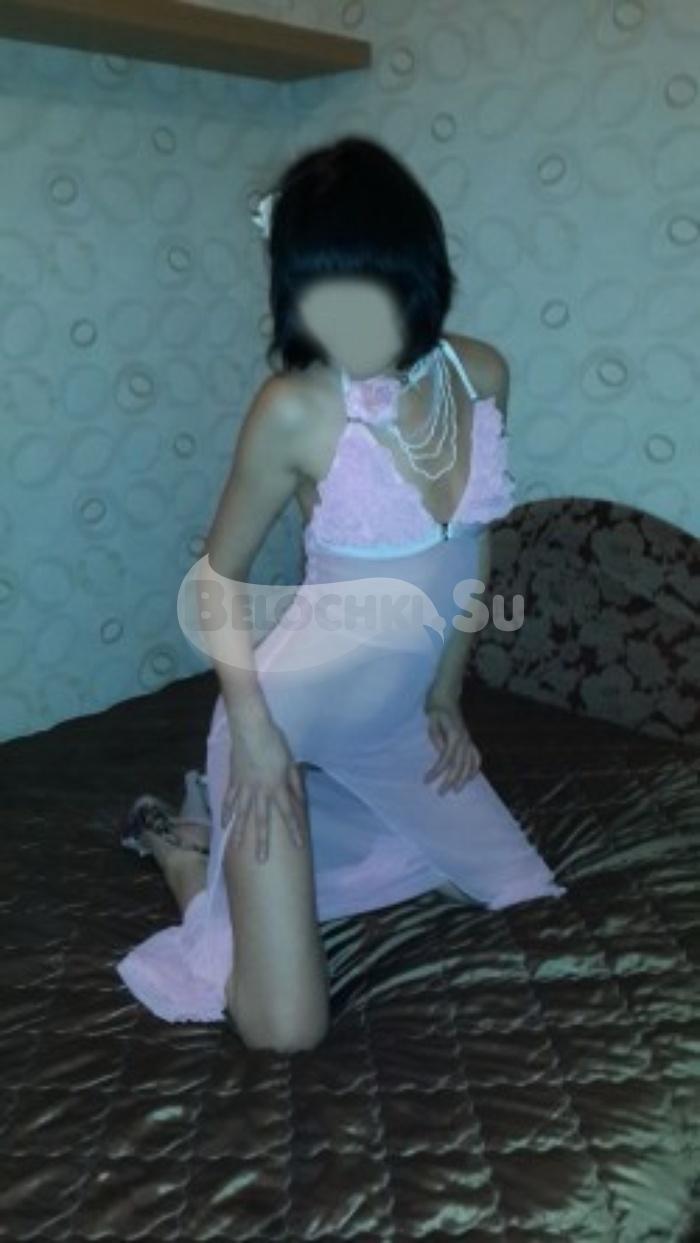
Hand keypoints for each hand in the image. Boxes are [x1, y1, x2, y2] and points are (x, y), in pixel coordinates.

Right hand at [222, 716, 307, 863]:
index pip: (288, 813)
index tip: (298, 846)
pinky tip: (224, 824)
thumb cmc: (274, 743)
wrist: (251, 729)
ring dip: (238, 832)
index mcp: (276, 787)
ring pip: (241, 815)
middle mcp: (260, 792)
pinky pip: (229, 800)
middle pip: (261, 821)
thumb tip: (299, 799)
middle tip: (261, 860)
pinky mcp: (233, 781)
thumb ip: (294, 783)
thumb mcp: (290, 763)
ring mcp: (244, 788)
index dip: (294, 830)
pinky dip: (226, 812)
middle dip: (262, 842)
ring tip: (235, 848)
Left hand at [424, 693, 481, 793]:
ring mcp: (468, 740)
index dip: (437, 770)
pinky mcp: (469, 740)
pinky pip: (476, 756)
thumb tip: (441, 750)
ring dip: (463, 778)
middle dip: (450, 780)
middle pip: (459, 765)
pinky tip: (471, 778)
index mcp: (455, 735)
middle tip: (441, 792)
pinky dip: (475, 768)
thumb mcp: (432, 719)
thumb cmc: (436, 707)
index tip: (427, 780)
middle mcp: (464, 739)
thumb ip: (436, 735)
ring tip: (455, 790)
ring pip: (469, 763)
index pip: (446, 758)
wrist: (447, 695)